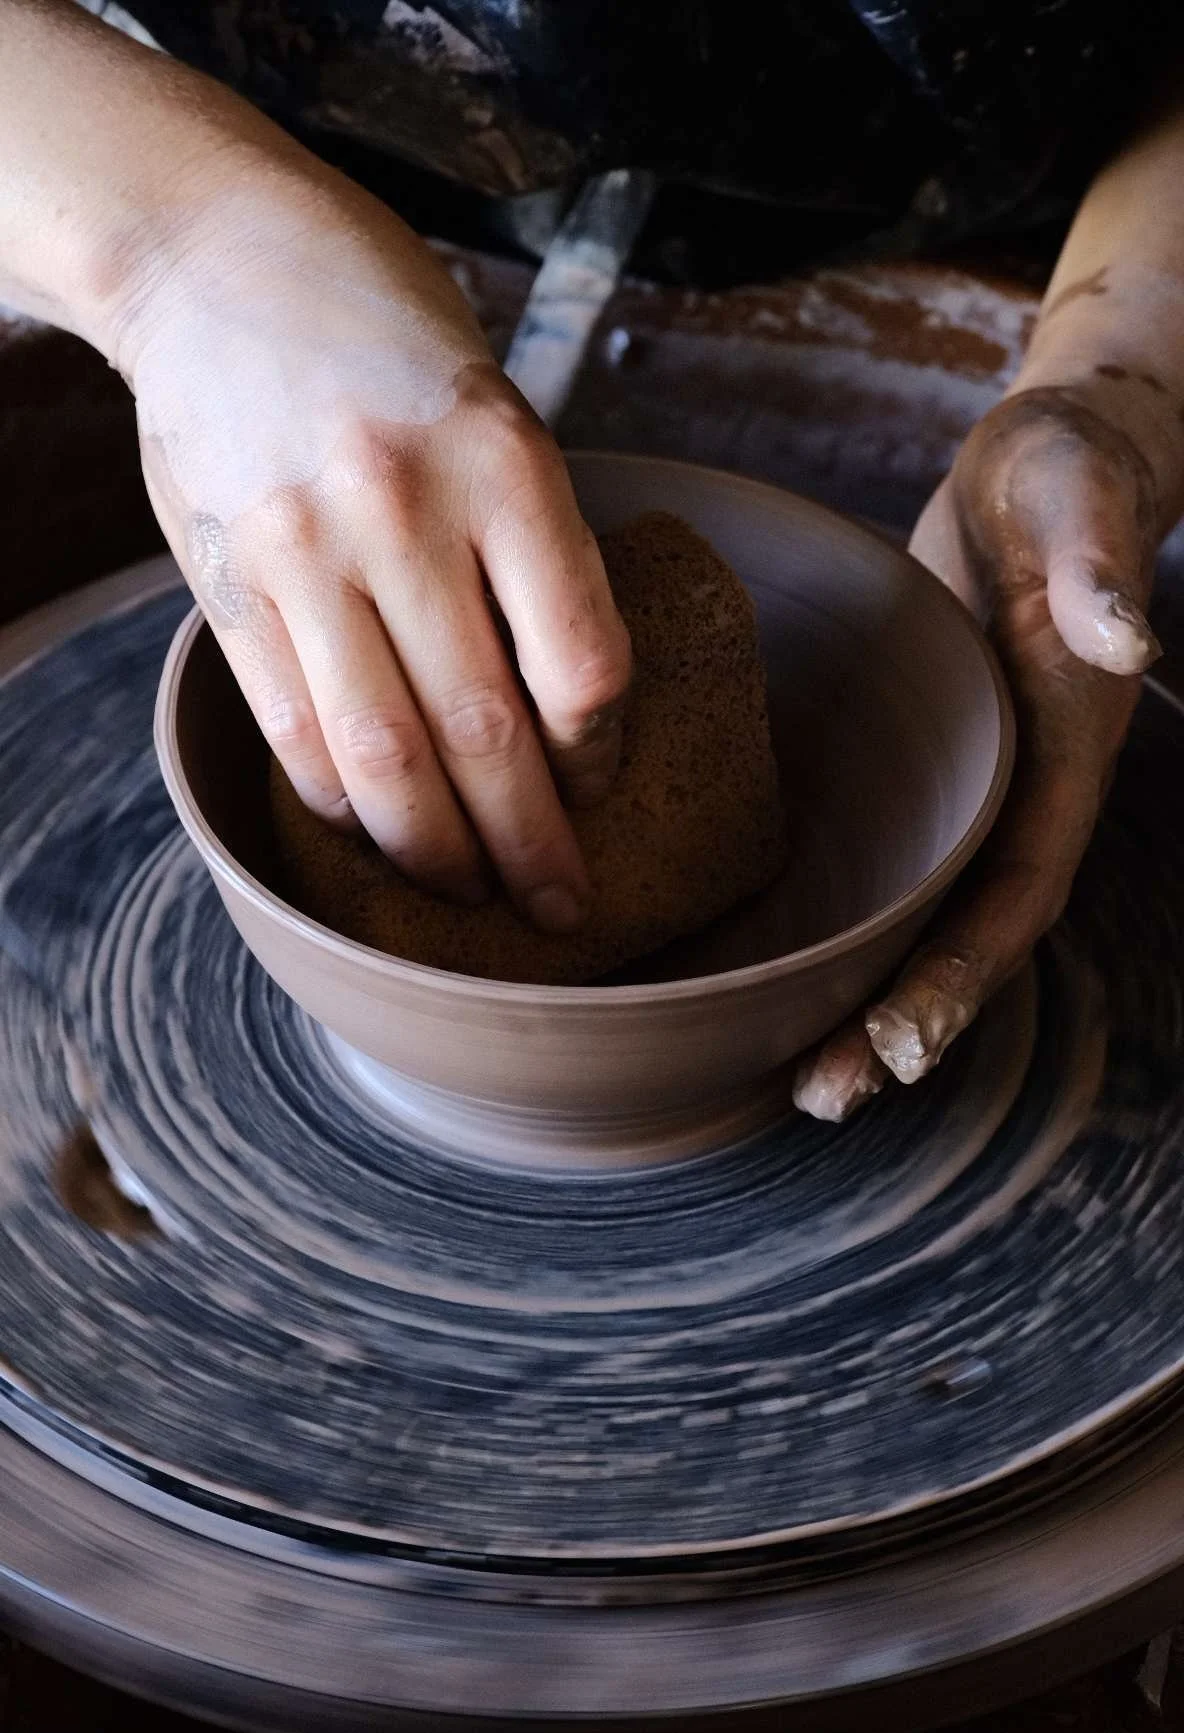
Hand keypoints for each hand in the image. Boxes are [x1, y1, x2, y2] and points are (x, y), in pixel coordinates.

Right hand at [120, 162, 630, 930]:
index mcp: (504, 460)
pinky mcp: (226, 578)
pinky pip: (293, 726)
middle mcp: (404, 509)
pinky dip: (339, 800)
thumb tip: (565, 703)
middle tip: (561, 909)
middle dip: (531, 847)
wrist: (215, 255)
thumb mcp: (494, 408)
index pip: (581, 662)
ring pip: (382, 755)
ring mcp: (304, 549)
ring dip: (434, 852)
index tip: (602, 789)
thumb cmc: (385, 335)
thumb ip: (524, 546)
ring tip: (470, 897)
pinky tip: (372, 832)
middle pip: (485, 732)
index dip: (599, 755)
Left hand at [793, 385, 1163, 1119]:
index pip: (1014, 895)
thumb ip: (1098, 569)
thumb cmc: (1064, 476)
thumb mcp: (1073, 500)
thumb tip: (1126, 641)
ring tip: (789, 1077)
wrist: (1046, 466)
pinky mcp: (918, 773)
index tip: (895, 1046)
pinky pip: (879, 870)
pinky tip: (760, 965)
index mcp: (1061, 757)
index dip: (958, 979)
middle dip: (896, 1027)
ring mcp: (966, 795)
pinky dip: (832, 930)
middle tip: (817, 1096)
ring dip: (858, 1002)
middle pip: (961, 942)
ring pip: (916, 924)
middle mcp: (1016, 797)